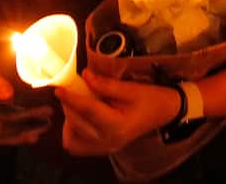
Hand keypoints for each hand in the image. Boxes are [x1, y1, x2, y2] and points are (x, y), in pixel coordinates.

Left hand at [58, 70, 181, 155]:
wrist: (166, 112)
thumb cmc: (151, 98)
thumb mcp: (131, 88)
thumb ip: (106, 84)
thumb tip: (84, 75)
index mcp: (117, 125)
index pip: (87, 110)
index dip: (71, 98)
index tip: (59, 89)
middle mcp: (108, 141)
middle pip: (77, 125)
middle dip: (69, 107)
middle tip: (70, 91)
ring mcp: (105, 148)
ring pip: (72, 141)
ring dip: (69, 122)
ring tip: (76, 106)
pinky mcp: (104, 149)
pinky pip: (78, 146)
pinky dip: (73, 133)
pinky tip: (80, 119)